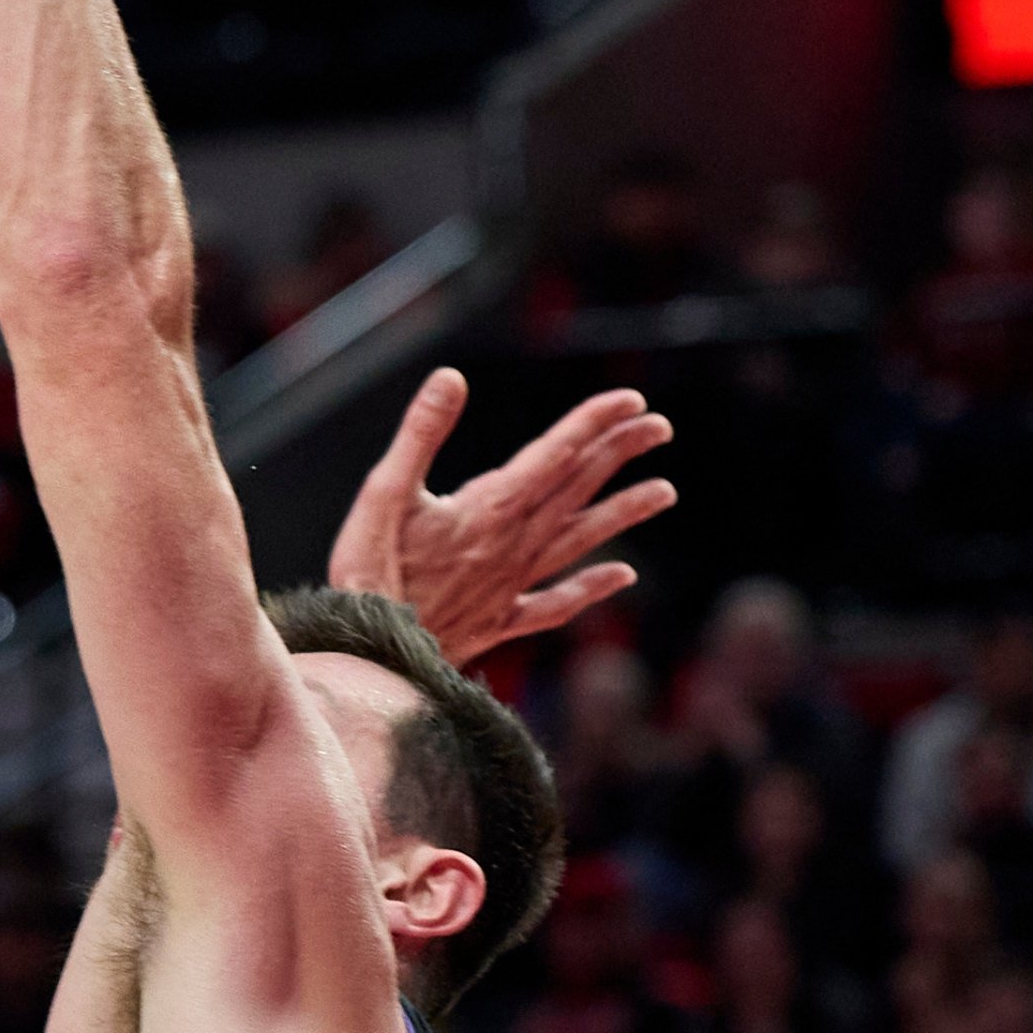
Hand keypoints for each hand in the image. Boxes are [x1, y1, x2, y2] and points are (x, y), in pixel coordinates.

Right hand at [327, 368, 676, 664]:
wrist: (367, 654)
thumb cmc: (368, 570)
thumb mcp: (383, 491)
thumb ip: (420, 434)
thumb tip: (451, 378)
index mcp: (488, 510)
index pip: (554, 455)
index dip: (593, 423)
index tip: (631, 399)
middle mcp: (511, 545)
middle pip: (576, 489)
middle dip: (618, 453)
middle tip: (659, 426)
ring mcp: (510, 585)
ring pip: (579, 540)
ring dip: (623, 513)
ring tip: (666, 491)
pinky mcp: (497, 620)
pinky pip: (556, 602)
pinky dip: (591, 588)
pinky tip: (623, 577)